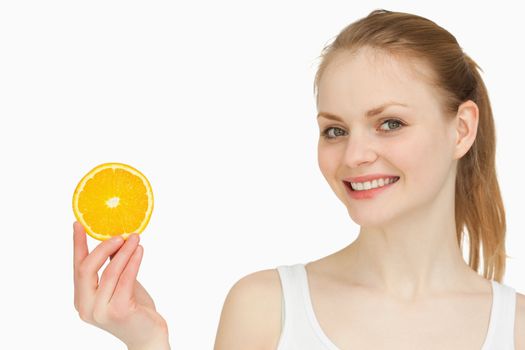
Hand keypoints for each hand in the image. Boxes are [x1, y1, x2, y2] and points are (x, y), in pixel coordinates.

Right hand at [73, 222, 169, 348]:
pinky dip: (133, 261)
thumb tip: (116, 240)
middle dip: (103, 247)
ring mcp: (100, 310)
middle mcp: (86, 306)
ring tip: (135, 238)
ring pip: (110, 271)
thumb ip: (114, 266)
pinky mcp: (118, 311)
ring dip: (124, 251)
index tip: (78, 224)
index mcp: (81, 299)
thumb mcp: (120, 284)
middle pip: (86, 268)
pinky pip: (125, 279)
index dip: (78, 245)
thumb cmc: (134, 309)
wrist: (147, 336)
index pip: (77, 267)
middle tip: (119, 234)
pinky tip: (140, 250)